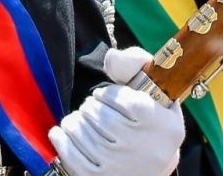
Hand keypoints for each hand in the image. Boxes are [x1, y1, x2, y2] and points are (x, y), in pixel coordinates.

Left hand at [48, 47, 184, 175]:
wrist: (153, 170)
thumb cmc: (150, 122)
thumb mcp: (155, 92)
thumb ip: (136, 64)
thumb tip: (111, 57)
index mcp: (162, 124)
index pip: (119, 97)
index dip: (107, 94)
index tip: (105, 97)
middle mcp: (144, 147)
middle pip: (97, 114)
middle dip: (89, 107)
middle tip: (92, 110)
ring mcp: (121, 165)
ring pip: (80, 131)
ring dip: (73, 121)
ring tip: (79, 121)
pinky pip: (70, 153)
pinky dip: (61, 138)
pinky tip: (62, 133)